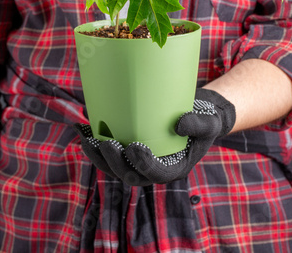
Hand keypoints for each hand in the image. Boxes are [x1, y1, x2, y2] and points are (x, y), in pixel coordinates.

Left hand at [74, 89, 235, 185]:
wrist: (196, 116)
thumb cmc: (205, 121)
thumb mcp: (209, 122)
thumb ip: (198, 124)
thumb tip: (179, 125)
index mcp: (174, 169)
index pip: (156, 173)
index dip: (144, 164)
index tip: (135, 146)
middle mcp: (153, 170)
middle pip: (129, 174)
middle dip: (114, 162)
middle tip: (105, 143)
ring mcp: (139, 161)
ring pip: (113, 167)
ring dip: (97, 155)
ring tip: (85, 138)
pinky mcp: (128, 150)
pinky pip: (109, 152)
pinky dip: (94, 142)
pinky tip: (82, 128)